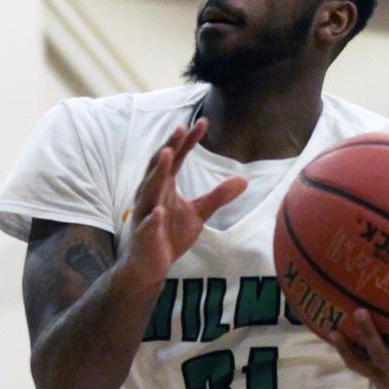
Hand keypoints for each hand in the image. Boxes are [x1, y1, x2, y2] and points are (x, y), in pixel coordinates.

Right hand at [126, 119, 246, 282]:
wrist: (149, 265)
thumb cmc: (169, 234)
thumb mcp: (198, 213)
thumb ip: (217, 196)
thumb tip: (244, 180)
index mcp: (164, 185)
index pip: (176, 157)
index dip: (188, 140)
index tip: (202, 122)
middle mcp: (151, 194)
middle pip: (160, 166)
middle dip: (170, 146)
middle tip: (181, 127)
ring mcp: (145, 213)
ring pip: (149, 189)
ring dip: (158, 172)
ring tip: (168, 154)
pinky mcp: (144, 235)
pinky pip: (148, 225)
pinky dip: (152, 218)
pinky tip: (159, 212)